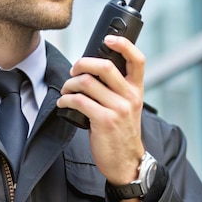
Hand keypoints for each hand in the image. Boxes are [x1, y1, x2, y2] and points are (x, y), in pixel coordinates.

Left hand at [57, 35, 145, 196]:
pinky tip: (63, 103)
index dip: (123, 44)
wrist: (126, 162)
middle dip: (82, 63)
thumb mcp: (127, 108)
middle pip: (104, 66)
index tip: (108, 38)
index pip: (138, 60)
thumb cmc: (121, 133)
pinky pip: (78, 101)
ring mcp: (118, 109)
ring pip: (87, 83)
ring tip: (65, 91)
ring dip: (69, 84)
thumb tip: (91, 70)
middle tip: (74, 71)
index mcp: (136, 90)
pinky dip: (65, 100)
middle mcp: (130, 97)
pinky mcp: (104, 121)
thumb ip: (116, 89)